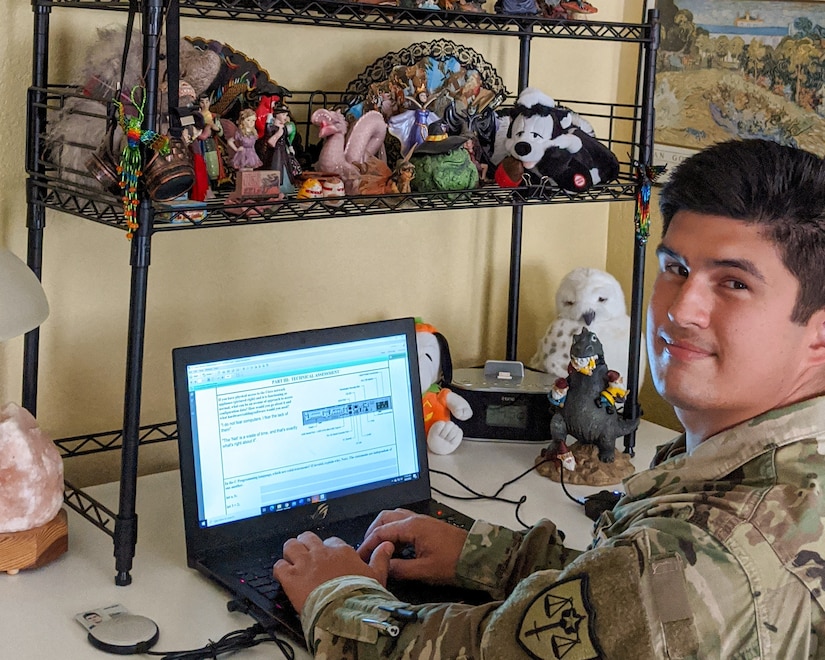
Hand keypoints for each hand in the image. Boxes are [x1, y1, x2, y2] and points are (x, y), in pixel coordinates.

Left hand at [273, 532, 393, 612]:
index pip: (331, 541)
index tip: (328, 558)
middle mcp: (321, 553)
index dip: (328, 549)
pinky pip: (279, 566)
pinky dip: (280, 570)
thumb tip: (387, 545)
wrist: (345, 612)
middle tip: (306, 555)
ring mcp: (304, 564)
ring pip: (290, 546)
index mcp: (341, 551)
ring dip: (290, 552)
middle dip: (305, 544)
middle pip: (307, 538)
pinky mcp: (291, 578)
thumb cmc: (361, 596)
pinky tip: (283, 576)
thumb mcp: (377, 576)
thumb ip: (380, 558)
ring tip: (291, 561)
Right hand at [357, 509, 467, 583]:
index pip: (381, 532)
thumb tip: (382, 568)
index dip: (367, 545)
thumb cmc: (454, 562)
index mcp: (412, 527)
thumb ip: (399, 569)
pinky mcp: (427, 526)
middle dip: (372, 533)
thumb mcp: (424, 571)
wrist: (478, 557)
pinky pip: (404, 522)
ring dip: (383, 530)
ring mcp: (422, 521)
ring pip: (394, 518)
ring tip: (378, 548)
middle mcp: (415, 519)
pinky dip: (394, 531)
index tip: (360, 557)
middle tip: (366, 550)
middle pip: (385, 518)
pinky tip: (395, 546)